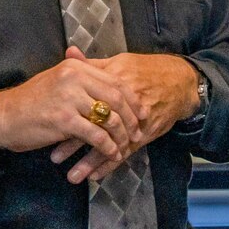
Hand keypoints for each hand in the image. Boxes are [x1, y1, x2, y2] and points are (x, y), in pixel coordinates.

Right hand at [0, 52, 145, 182]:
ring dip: (121, 134)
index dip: (132, 98)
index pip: (114, 81)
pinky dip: (107, 146)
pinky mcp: (63, 119)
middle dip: (132, 117)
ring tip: (125, 145)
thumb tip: (113, 82)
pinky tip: (111, 153)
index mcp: (76, 67)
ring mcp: (69, 98)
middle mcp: (74, 78)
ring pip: (108, 117)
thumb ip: (83, 78)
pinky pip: (95, 134)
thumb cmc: (32, 101)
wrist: (4, 116)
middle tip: (139, 131)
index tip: (143, 111)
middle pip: (117, 97)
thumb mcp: (58, 80)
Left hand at [47, 48, 199, 183]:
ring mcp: (134, 122)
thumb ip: (93, 63)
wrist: (180, 81)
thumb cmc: (145, 70)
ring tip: (72, 176)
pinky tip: (95, 176)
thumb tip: (70, 51)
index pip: (85, 100)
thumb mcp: (120, 62)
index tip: (47, 124)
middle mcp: (122, 105)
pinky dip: (110, 165)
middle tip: (54, 157)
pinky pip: (125, 152)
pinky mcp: (144, 134)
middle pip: (95, 126)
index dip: (66, 113)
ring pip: (109, 144)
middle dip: (73, 143)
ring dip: (90, 161)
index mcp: (113, 83)